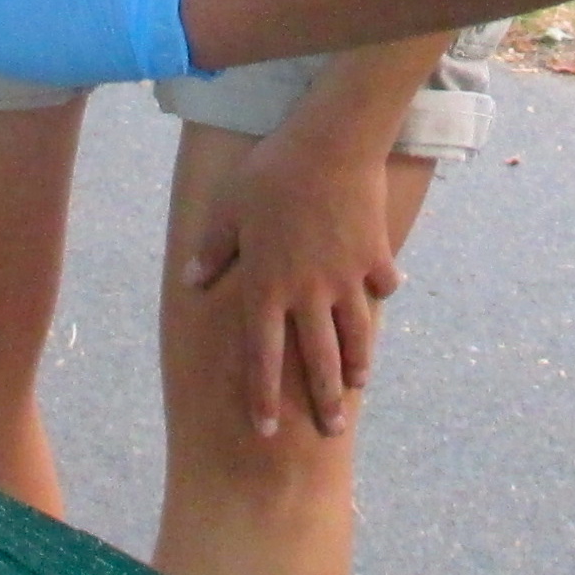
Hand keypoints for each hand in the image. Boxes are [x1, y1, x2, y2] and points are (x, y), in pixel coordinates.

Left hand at [180, 122, 402, 440]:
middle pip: (319, 361)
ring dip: (358, 363)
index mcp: (267, 287)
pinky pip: (381, 285)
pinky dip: (382, 296)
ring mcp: (346, 277)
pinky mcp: (374, 255)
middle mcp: (309, 292)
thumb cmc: (270, 173)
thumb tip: (191, 282)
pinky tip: (383, 298)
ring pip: (356, 334)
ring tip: (359, 385)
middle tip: (332, 431)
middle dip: (326, 401)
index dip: (262, 397)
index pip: (262, 356)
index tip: (265, 430)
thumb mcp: (227, 210)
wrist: (330, 144)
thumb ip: (211, 251)